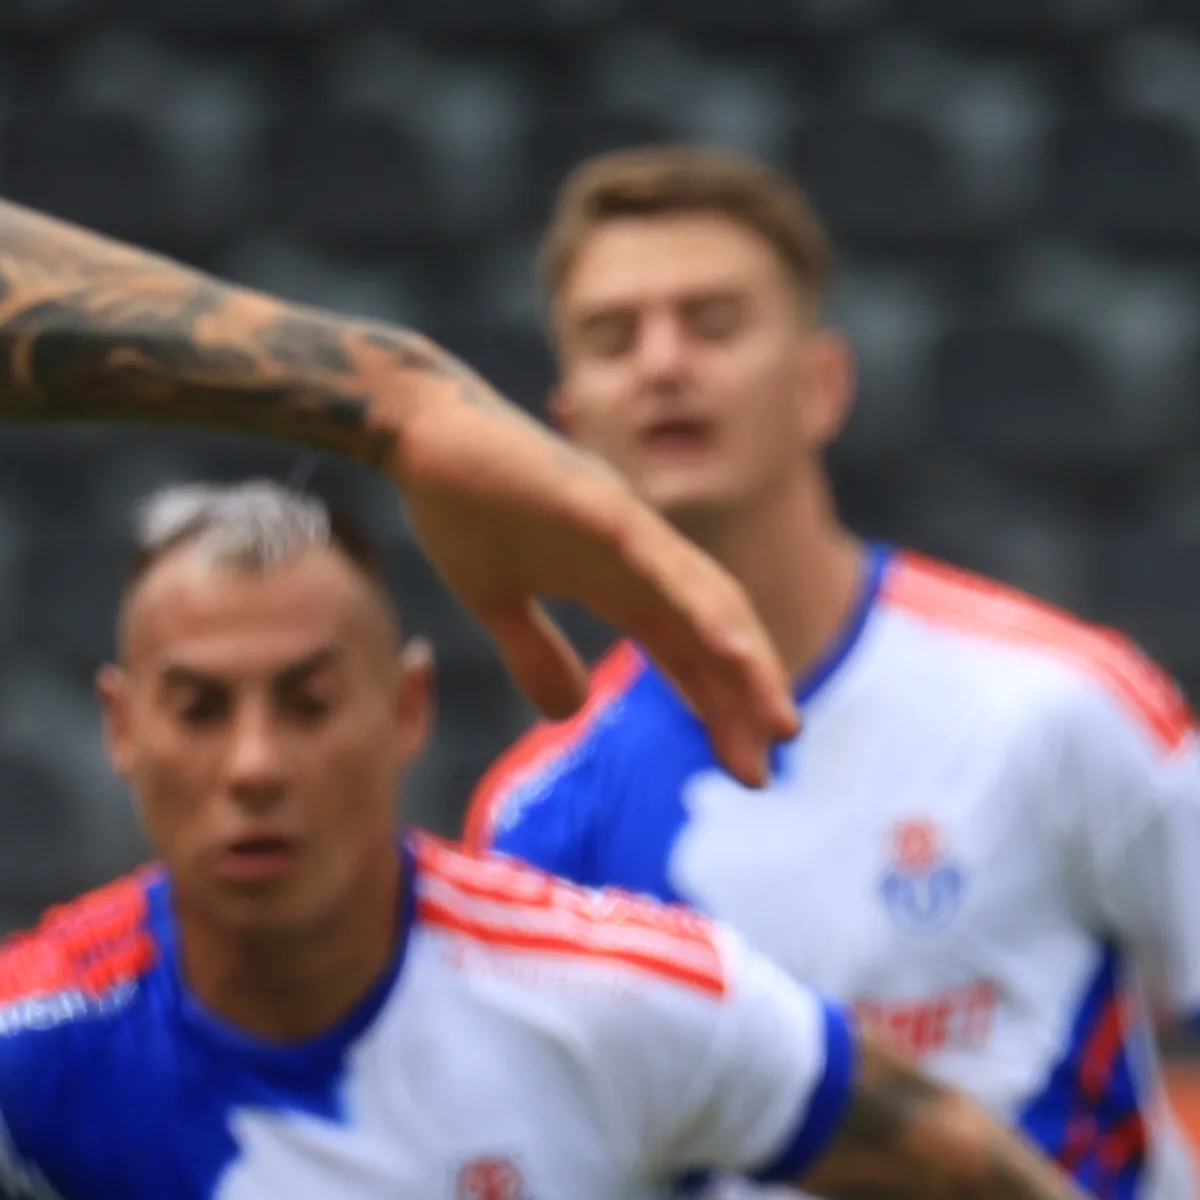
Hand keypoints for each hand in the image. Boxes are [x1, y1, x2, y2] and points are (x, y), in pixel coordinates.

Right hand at [373, 364, 796, 777]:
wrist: (420, 428)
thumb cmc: (462, 505)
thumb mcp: (498, 604)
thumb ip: (535, 654)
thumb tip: (570, 711)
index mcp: (619, 583)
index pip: (686, 654)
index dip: (720, 708)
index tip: (751, 770)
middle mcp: (638, 556)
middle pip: (710, 633)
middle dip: (747, 695)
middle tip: (779, 753)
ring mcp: (623, 525)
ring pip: (704, 597)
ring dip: (747, 657)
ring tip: (778, 716)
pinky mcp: (595, 503)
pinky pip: (657, 558)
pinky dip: (697, 600)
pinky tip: (731, 643)